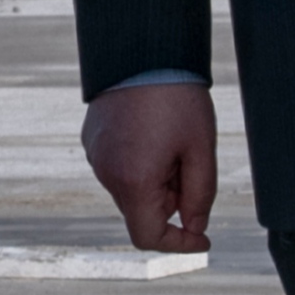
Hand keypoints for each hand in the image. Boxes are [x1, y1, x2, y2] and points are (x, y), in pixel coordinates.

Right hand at [83, 81, 215, 251]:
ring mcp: (95, 155)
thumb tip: (195, 226)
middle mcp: (106, 173)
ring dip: (155, 181)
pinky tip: (154, 132)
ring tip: (171, 141)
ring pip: (130, 189)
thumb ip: (199, 196)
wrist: (142, 50)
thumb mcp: (200, 150)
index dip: (178, 244)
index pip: (148, 237)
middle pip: (141, 211)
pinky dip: (139, 164)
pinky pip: (118, 167)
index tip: (203, 238)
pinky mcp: (92, 140)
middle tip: (190, 164)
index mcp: (133, 181)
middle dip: (170, 201)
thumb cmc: (177, 98)